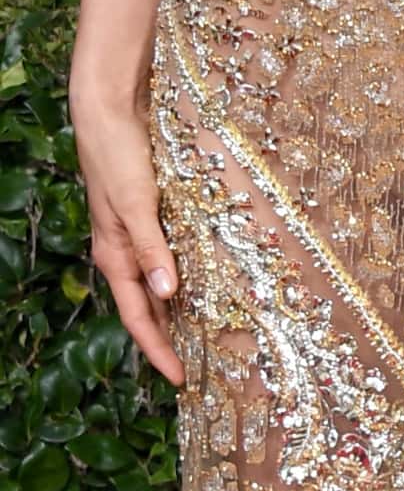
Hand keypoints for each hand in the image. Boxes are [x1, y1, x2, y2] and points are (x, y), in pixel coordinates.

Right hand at [72, 87, 184, 386]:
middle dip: (169, 338)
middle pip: (148, 307)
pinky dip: (183, 274)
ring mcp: (135, 233)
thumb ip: (153, 248)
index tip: (182, 379)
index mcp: (115, 256)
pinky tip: (204, 278)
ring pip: (158, 283)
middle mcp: (123, 251)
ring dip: (178, 309)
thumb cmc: (119, 155)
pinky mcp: (148, 214)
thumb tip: (168, 293)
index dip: (158, 350)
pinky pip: (167, 256)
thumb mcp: (137, 203)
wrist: (109, 110)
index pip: (139, 317)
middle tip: (200, 366)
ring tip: (206, 333)